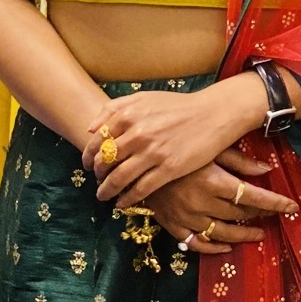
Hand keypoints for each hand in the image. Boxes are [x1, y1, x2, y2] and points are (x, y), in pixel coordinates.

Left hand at [85, 78, 265, 206]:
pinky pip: (141, 189)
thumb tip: (90, 129)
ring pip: (119, 178)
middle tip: (98, 181)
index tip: (88, 165)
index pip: (97, 142)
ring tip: (103, 196)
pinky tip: (122, 203)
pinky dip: (127, 199)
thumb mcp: (144, 98)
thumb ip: (114, 109)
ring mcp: (153, 153)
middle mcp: (137, 134)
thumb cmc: (177, 106)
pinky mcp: (169, 169)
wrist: (212, 114)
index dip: (88, 156)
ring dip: (107, 191)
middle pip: (105, 162)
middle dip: (98, 175)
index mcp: (128, 115)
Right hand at [143, 148, 296, 254]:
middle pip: (239, 214)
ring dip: (243, 236)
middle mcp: (202, 203)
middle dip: (261, 215)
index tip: (293, 207)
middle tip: (275, 215)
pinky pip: (196, 243)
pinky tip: (226, 248)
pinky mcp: (172, 225)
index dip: (275, 203)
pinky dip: (213, 248)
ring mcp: (186, 217)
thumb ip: (238, 160)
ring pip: (222, 234)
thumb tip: (266, 169)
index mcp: (213, 181)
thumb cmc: (174, 145)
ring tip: (259, 234)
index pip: (253, 196)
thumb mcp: (208, 147)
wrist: (133, 157)